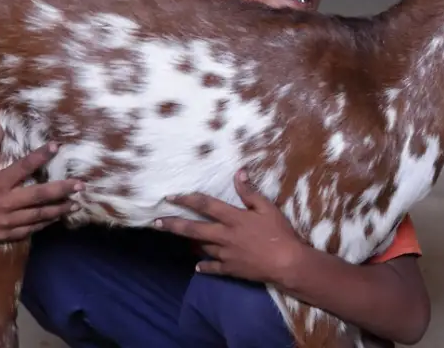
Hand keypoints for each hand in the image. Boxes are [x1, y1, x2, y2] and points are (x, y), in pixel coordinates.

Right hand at [0, 122, 82, 240]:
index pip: (23, 167)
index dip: (40, 156)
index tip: (56, 146)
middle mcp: (5, 202)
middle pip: (39, 196)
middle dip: (62, 190)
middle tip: (80, 185)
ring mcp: (6, 221)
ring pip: (38, 215)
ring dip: (58, 209)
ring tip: (75, 203)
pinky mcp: (6, 234)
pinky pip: (30, 229)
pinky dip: (44, 223)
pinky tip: (57, 217)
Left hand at [154, 169, 305, 285]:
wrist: (287, 263)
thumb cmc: (280, 233)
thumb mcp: (267, 208)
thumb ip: (250, 192)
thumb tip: (238, 173)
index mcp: (233, 218)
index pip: (205, 205)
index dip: (187, 199)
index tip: (170, 197)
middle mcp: (225, 236)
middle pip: (194, 229)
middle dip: (173, 225)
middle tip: (156, 222)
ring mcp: (226, 254)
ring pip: (201, 247)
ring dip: (190, 242)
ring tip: (178, 238)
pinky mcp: (231, 269)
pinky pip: (213, 268)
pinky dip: (205, 266)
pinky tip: (198, 266)